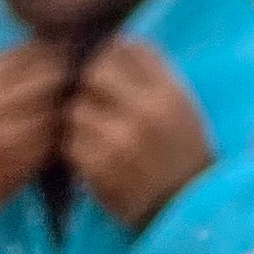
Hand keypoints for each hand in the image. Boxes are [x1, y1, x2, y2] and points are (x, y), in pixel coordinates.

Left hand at [63, 40, 214, 233]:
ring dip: (79, 120)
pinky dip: (75, 149)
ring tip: (93, 133)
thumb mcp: (182, 107)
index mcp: (170, 92)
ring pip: (77, 109)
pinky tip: (90, 157)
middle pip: (96, 72)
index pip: (130, 48)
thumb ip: (154, 76)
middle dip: (88, 84)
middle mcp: (146, 109)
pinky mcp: (98, 167)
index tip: (107, 67)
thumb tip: (118, 43)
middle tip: (92, 99)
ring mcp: (120, 138)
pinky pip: (70, 143)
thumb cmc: (183, 153)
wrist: (184, 209)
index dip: (112, 54)